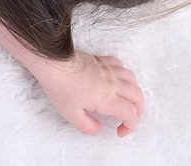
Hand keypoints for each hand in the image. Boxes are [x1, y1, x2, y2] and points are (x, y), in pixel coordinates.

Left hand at [28, 52, 143, 136]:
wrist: (52, 61)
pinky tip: (116, 79)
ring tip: (126, 99)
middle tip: (129, 118)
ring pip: (132, 79)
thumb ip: (87, 126)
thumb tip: (97, 127)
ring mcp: (107, 69)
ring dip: (133, 91)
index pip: (130, 114)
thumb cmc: (60, 85)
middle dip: (138, 110)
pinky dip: (123, 74)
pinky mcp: (100, 60)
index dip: (130, 126)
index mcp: (107, 98)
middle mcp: (112, 83)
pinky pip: (119, 65)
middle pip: (137, 96)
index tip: (120, 131)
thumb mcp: (70, 114)